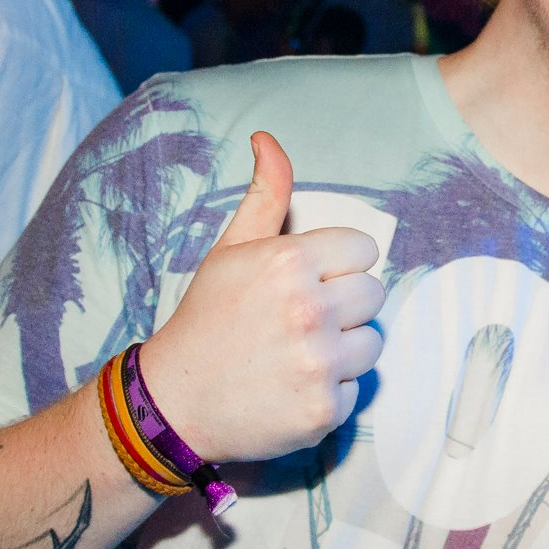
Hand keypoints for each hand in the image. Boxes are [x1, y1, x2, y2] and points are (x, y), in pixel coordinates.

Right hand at [138, 131, 384, 462]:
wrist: (175, 402)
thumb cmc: (207, 320)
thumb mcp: (230, 250)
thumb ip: (264, 195)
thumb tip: (267, 139)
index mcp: (290, 262)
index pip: (364, 249)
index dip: (339, 264)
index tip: (311, 281)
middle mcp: (309, 310)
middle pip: (373, 294)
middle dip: (344, 305)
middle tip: (300, 320)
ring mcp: (319, 363)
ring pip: (372, 342)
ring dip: (344, 349)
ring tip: (298, 353)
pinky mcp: (324, 409)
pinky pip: (355, 388)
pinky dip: (329, 391)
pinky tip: (292, 386)